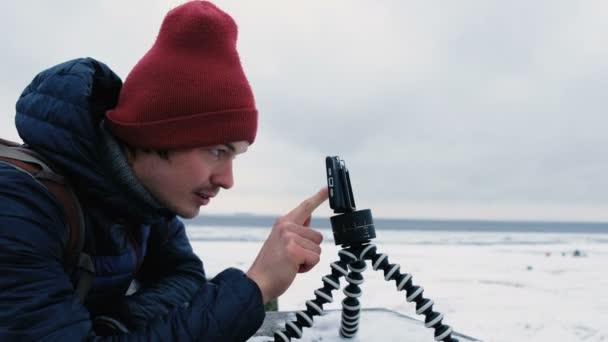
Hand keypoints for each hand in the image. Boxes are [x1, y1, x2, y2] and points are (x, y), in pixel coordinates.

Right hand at [246, 187, 327, 303]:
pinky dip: (307, 268)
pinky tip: (292, 269)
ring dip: (308, 260)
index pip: (304, 207)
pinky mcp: (293, 250)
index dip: (318, 198)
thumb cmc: (270, 266)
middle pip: (318, 236)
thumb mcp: (282, 242)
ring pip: (317, 249)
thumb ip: (296, 229)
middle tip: (290, 258)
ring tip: (290, 263)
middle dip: (309, 251)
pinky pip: (315, 259)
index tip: (327, 189)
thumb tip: (308, 215)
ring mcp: (289, 237)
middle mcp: (286, 226)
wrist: (257, 283)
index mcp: (283, 223)